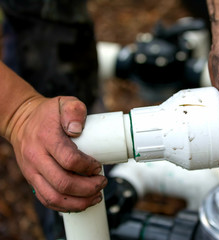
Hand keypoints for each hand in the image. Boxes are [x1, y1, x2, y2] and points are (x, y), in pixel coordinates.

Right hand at [7, 96, 106, 211]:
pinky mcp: (32, 179)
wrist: (22, 121)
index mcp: (46, 137)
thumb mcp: (64, 102)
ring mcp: (32, 171)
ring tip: (96, 197)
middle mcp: (36, 157)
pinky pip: (46, 200)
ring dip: (79, 202)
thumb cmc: (49, 113)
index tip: (99, 166)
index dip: (87, 167)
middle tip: (102, 183)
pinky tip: (81, 203)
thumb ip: (74, 110)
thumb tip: (78, 129)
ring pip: (54, 197)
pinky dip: (65, 206)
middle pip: (63, 183)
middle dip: (88, 188)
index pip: (69, 159)